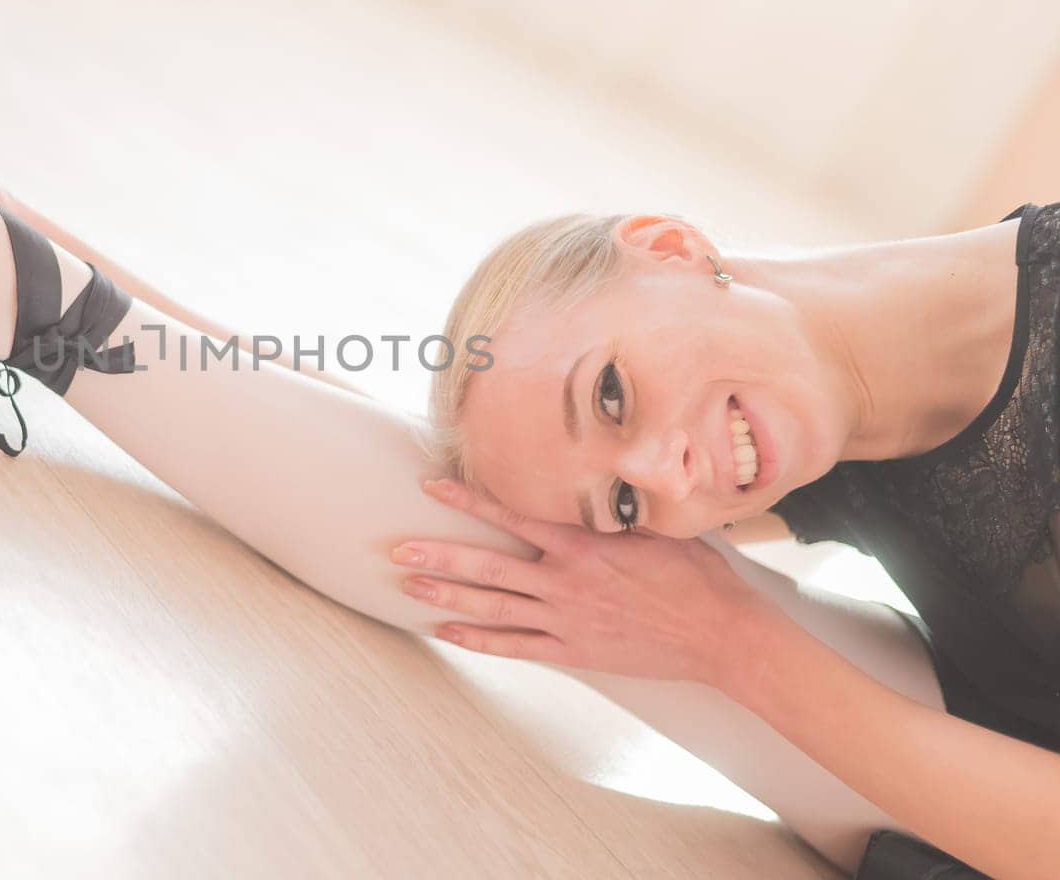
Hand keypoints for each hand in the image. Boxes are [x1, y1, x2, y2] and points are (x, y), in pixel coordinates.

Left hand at [393, 479, 773, 685]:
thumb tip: (592, 468)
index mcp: (584, 543)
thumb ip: (614, 504)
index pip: (513, 514)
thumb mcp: (657, 524)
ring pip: (494, 607)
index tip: (432, 486)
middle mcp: (566, 580)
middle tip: (397, 550)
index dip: (469, 500)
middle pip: (488, 566)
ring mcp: (567, 618)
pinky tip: (449, 633)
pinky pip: (517, 646)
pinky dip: (480, 640)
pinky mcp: (574, 650)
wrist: (721, 634)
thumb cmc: (695, 575)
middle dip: (439, 556)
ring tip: (408, 587)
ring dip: (447, 596)